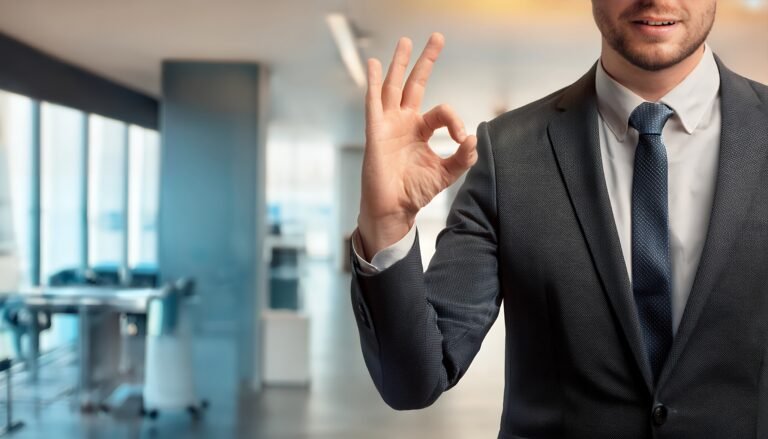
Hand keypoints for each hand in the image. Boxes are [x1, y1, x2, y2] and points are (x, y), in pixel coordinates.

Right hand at [357, 33, 477, 259]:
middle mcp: (404, 123)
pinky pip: (374, 102)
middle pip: (415, 84)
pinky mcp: (376, 131)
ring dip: (400, 63)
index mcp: (420, 131)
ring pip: (394, 87)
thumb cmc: (415, 192)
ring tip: (405, 41)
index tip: (461, 139)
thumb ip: (462, 157)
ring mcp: (388, 125)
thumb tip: (473, 139)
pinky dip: (373, 82)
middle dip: (426, 61)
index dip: (455, 120)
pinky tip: (374, 63)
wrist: (394, 209)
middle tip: (436, 38)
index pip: (441, 112)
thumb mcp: (446, 173)